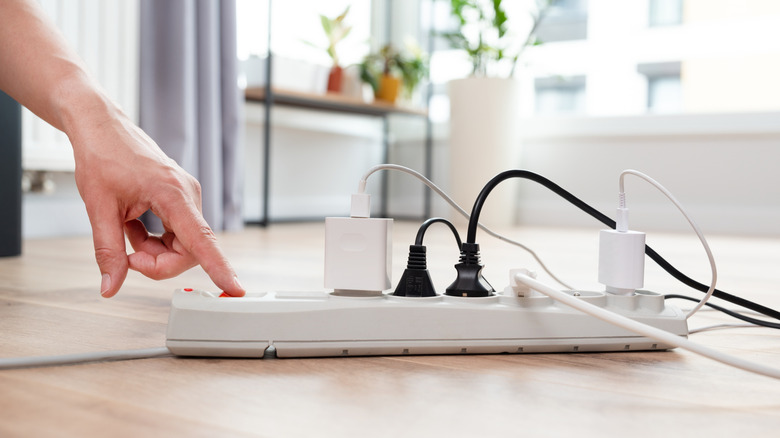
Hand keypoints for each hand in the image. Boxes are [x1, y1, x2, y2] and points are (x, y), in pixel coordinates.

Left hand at [70, 109, 244, 297]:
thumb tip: (110, 286)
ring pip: (183, 244)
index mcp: (172, 194)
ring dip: (154, 251)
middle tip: (128, 257)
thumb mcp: (98, 208)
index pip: (201, 239)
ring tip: (125, 232)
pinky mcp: (180, 198)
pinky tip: (134, 225)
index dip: (218, 266)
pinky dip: (155, 239)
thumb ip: (108, 250)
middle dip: (160, 263)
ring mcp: (186, 196)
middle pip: (190, 250)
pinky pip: (177, 233)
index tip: (235, 287)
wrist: (101, 126)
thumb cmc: (102, 155)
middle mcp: (188, 194)